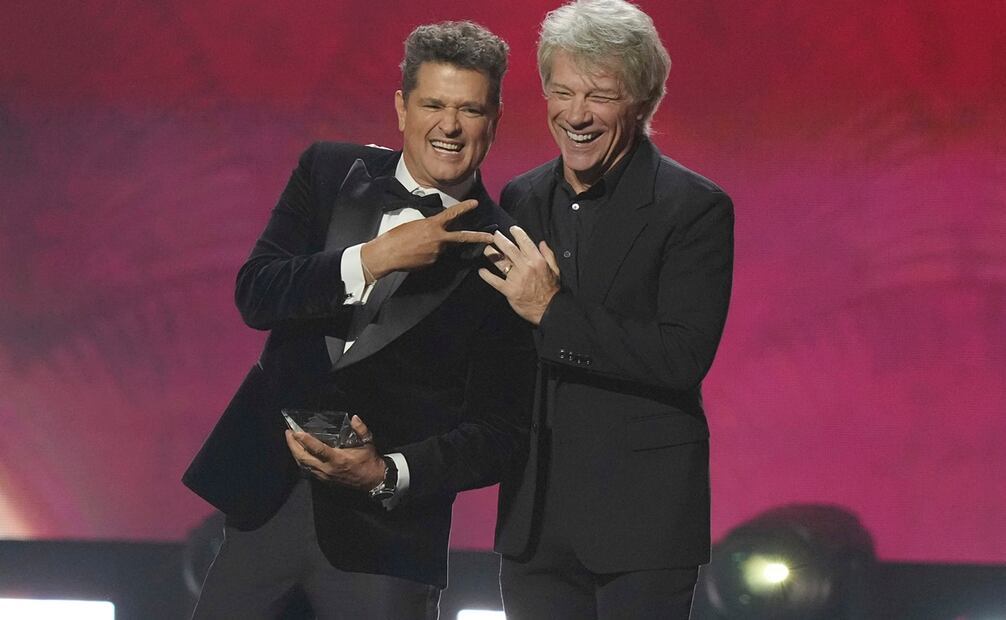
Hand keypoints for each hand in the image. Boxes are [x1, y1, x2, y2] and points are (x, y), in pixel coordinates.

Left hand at [285, 415, 385, 489]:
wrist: (373, 480)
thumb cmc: (369, 460)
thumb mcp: (368, 443)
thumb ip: (361, 429)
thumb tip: (354, 417)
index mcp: (338, 459)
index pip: (317, 449)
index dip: (305, 440)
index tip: (296, 432)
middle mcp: (328, 468)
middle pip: (304, 458)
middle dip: (293, 446)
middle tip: (288, 433)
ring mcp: (324, 475)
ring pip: (303, 465)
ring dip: (295, 453)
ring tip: (291, 440)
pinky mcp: (324, 480)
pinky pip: (307, 470)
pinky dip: (301, 460)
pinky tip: (298, 453)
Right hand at [360, 199, 494, 280]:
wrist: (387, 254)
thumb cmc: (396, 236)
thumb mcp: (415, 225)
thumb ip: (430, 228)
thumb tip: (437, 233)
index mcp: (433, 225)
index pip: (452, 214)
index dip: (464, 208)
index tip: (475, 203)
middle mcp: (439, 239)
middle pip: (462, 237)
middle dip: (478, 237)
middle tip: (491, 237)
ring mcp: (437, 252)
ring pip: (443, 248)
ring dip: (434, 246)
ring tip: (416, 246)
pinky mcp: (433, 263)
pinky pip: (434, 257)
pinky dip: (427, 255)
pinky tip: (415, 254)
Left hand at [478, 225, 560, 324]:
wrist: (549, 309)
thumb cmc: (552, 289)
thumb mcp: (555, 270)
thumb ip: (548, 255)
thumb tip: (542, 242)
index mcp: (537, 260)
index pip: (525, 242)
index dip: (517, 233)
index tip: (512, 229)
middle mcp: (526, 267)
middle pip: (509, 249)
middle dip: (500, 240)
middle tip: (494, 235)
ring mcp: (516, 278)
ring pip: (501, 263)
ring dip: (491, 255)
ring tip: (486, 249)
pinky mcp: (509, 290)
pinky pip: (495, 281)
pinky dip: (487, 276)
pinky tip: (481, 271)